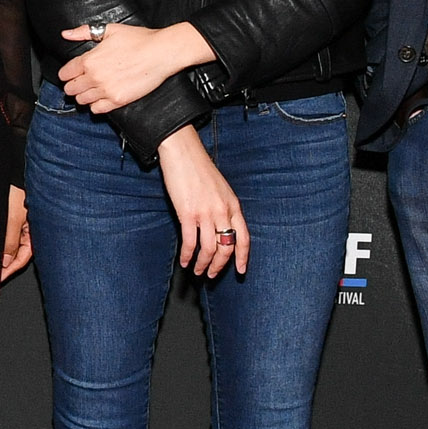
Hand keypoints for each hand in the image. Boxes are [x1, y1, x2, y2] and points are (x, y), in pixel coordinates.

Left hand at [1, 185, 33, 280]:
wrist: (14, 169)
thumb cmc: (18, 188)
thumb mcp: (13, 218)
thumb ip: (10, 242)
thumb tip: (6, 263)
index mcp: (35, 231)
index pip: (23, 257)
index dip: (11, 270)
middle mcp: (29, 228)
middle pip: (17, 252)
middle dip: (4, 264)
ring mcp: (21, 221)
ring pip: (10, 243)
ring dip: (0, 253)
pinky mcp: (12, 214)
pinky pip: (6, 232)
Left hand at [57, 21, 208, 112]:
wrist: (161, 53)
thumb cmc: (139, 39)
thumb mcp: (110, 30)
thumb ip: (84, 32)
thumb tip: (66, 34)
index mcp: (89, 60)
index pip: (65, 73)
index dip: (66, 73)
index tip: (70, 73)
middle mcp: (94, 77)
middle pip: (70, 89)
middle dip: (72, 85)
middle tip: (79, 82)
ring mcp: (106, 91)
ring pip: (82, 100)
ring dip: (83, 95)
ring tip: (90, 90)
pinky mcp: (118, 100)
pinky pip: (97, 110)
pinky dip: (95, 105)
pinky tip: (101, 98)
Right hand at [155, 126, 247, 278]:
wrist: (183, 153)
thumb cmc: (199, 169)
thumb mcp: (221, 189)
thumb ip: (224, 208)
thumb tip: (220, 227)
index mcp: (233, 205)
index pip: (244, 237)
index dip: (243, 257)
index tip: (241, 270)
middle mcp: (222, 211)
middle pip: (227, 247)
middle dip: (219, 265)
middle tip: (212, 274)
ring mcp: (205, 213)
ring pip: (209, 249)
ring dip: (203, 264)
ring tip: (197, 270)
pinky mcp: (188, 213)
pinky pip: (190, 242)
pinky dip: (187, 255)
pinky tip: (184, 261)